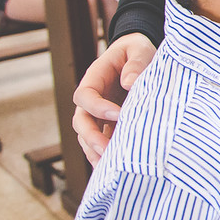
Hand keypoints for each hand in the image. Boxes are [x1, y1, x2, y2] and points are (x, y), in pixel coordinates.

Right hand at [72, 33, 156, 164]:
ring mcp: (98, 113)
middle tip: (107, 150)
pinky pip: (100, 142)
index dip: (97, 107)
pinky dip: (103, 156)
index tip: (119, 114)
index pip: (84, 96)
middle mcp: (92, 98)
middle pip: (80, 121)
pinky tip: (112, 170)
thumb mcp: (139, 49)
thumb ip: (135, 63)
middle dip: (91, 136)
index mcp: (94, 78)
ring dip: (95, 151)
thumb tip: (130, 83)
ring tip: (109, 168)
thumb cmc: (138, 50)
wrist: (139, 56)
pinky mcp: (109, 124)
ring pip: (87, 135)